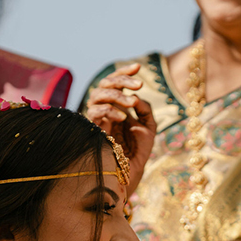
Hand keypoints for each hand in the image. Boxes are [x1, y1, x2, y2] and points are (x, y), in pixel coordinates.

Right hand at [84, 63, 155, 193]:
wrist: (128, 174)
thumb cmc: (137, 152)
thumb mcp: (149, 128)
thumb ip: (146, 110)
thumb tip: (136, 97)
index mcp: (117, 107)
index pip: (115, 83)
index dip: (125, 73)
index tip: (138, 66)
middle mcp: (104, 110)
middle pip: (105, 84)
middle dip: (122, 80)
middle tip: (139, 84)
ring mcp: (97, 119)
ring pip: (97, 94)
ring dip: (116, 95)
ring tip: (132, 102)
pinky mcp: (92, 129)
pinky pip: (96, 112)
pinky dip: (110, 110)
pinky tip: (123, 117)